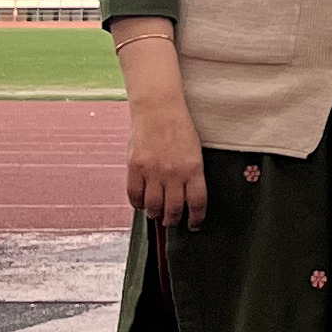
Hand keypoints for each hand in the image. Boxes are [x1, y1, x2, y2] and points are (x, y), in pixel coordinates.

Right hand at [125, 92, 207, 229]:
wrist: (158, 107)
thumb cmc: (179, 127)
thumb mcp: (194, 150)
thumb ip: (190, 174)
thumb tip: (185, 197)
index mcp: (193, 169)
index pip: (197, 203)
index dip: (196, 219)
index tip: (194, 225)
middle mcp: (174, 173)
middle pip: (174, 209)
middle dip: (172, 220)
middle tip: (171, 221)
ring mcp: (153, 171)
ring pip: (153, 206)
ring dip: (155, 214)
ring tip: (156, 213)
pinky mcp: (135, 167)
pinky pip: (134, 195)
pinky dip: (137, 204)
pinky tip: (141, 203)